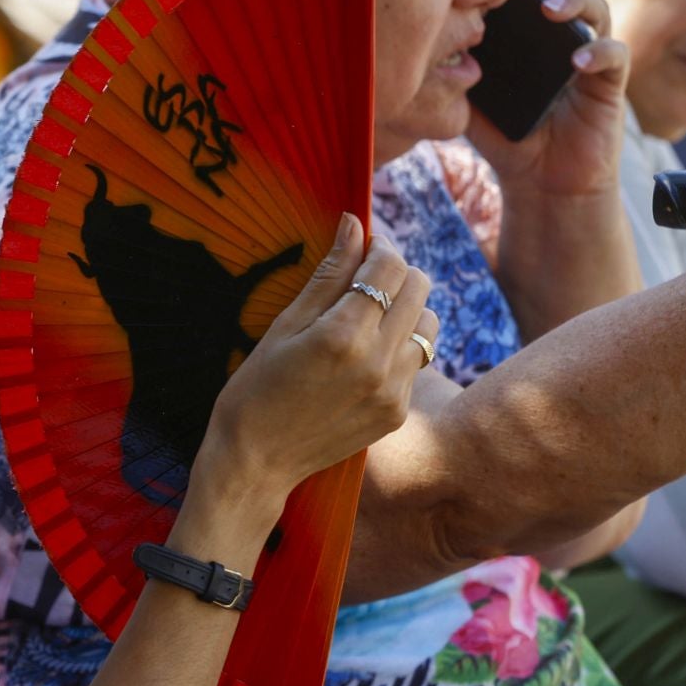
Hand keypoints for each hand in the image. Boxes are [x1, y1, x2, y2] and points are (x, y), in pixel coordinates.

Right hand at [201, 215, 437, 515]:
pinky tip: (365, 355)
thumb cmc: (257, 388)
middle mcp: (378, 362)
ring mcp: (394, 391)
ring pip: (429, 322)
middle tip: (366, 278)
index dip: (379, 247)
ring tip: (370, 317)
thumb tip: (354, 223)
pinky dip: (400, 345)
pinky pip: (418, 360)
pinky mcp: (398, 412)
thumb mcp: (285, 325)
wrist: (256, 462)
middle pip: (419, 287)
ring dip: (406, 308)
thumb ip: (329, 274)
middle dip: (396, 272)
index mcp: (343, 334)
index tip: (363, 247)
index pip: (389, 266)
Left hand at [467, 0, 631, 202]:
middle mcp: (562, 37)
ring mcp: (589, 56)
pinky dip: (599, 51)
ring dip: (574, 2)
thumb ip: (459, 69)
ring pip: (596, 10)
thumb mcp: (472, 101)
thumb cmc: (507, 139)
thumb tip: (434, 37)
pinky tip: (577, 58)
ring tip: (550, 9)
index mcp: (531, 35)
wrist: (540, 185)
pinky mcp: (610, 83)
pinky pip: (614, 56)